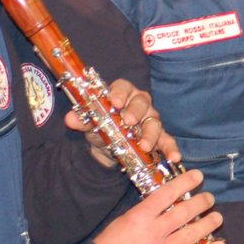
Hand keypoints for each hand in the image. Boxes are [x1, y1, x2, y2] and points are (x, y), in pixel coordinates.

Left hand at [65, 80, 180, 166]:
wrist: (107, 147)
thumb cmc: (100, 126)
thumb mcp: (89, 124)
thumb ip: (81, 120)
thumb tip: (70, 118)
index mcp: (122, 93)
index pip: (123, 86)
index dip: (119, 93)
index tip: (114, 102)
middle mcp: (139, 103)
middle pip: (141, 102)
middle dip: (136, 112)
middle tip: (129, 122)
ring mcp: (150, 120)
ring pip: (154, 122)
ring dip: (150, 133)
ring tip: (145, 146)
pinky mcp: (158, 137)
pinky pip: (167, 140)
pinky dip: (171, 148)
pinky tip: (174, 157)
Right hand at [92, 169, 225, 243]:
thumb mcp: (121, 222)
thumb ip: (142, 214)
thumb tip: (161, 205)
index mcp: (139, 217)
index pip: (167, 194)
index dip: (185, 183)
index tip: (197, 176)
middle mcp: (154, 232)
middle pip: (184, 212)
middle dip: (201, 202)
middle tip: (210, 198)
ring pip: (192, 234)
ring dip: (208, 224)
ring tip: (217, 217)